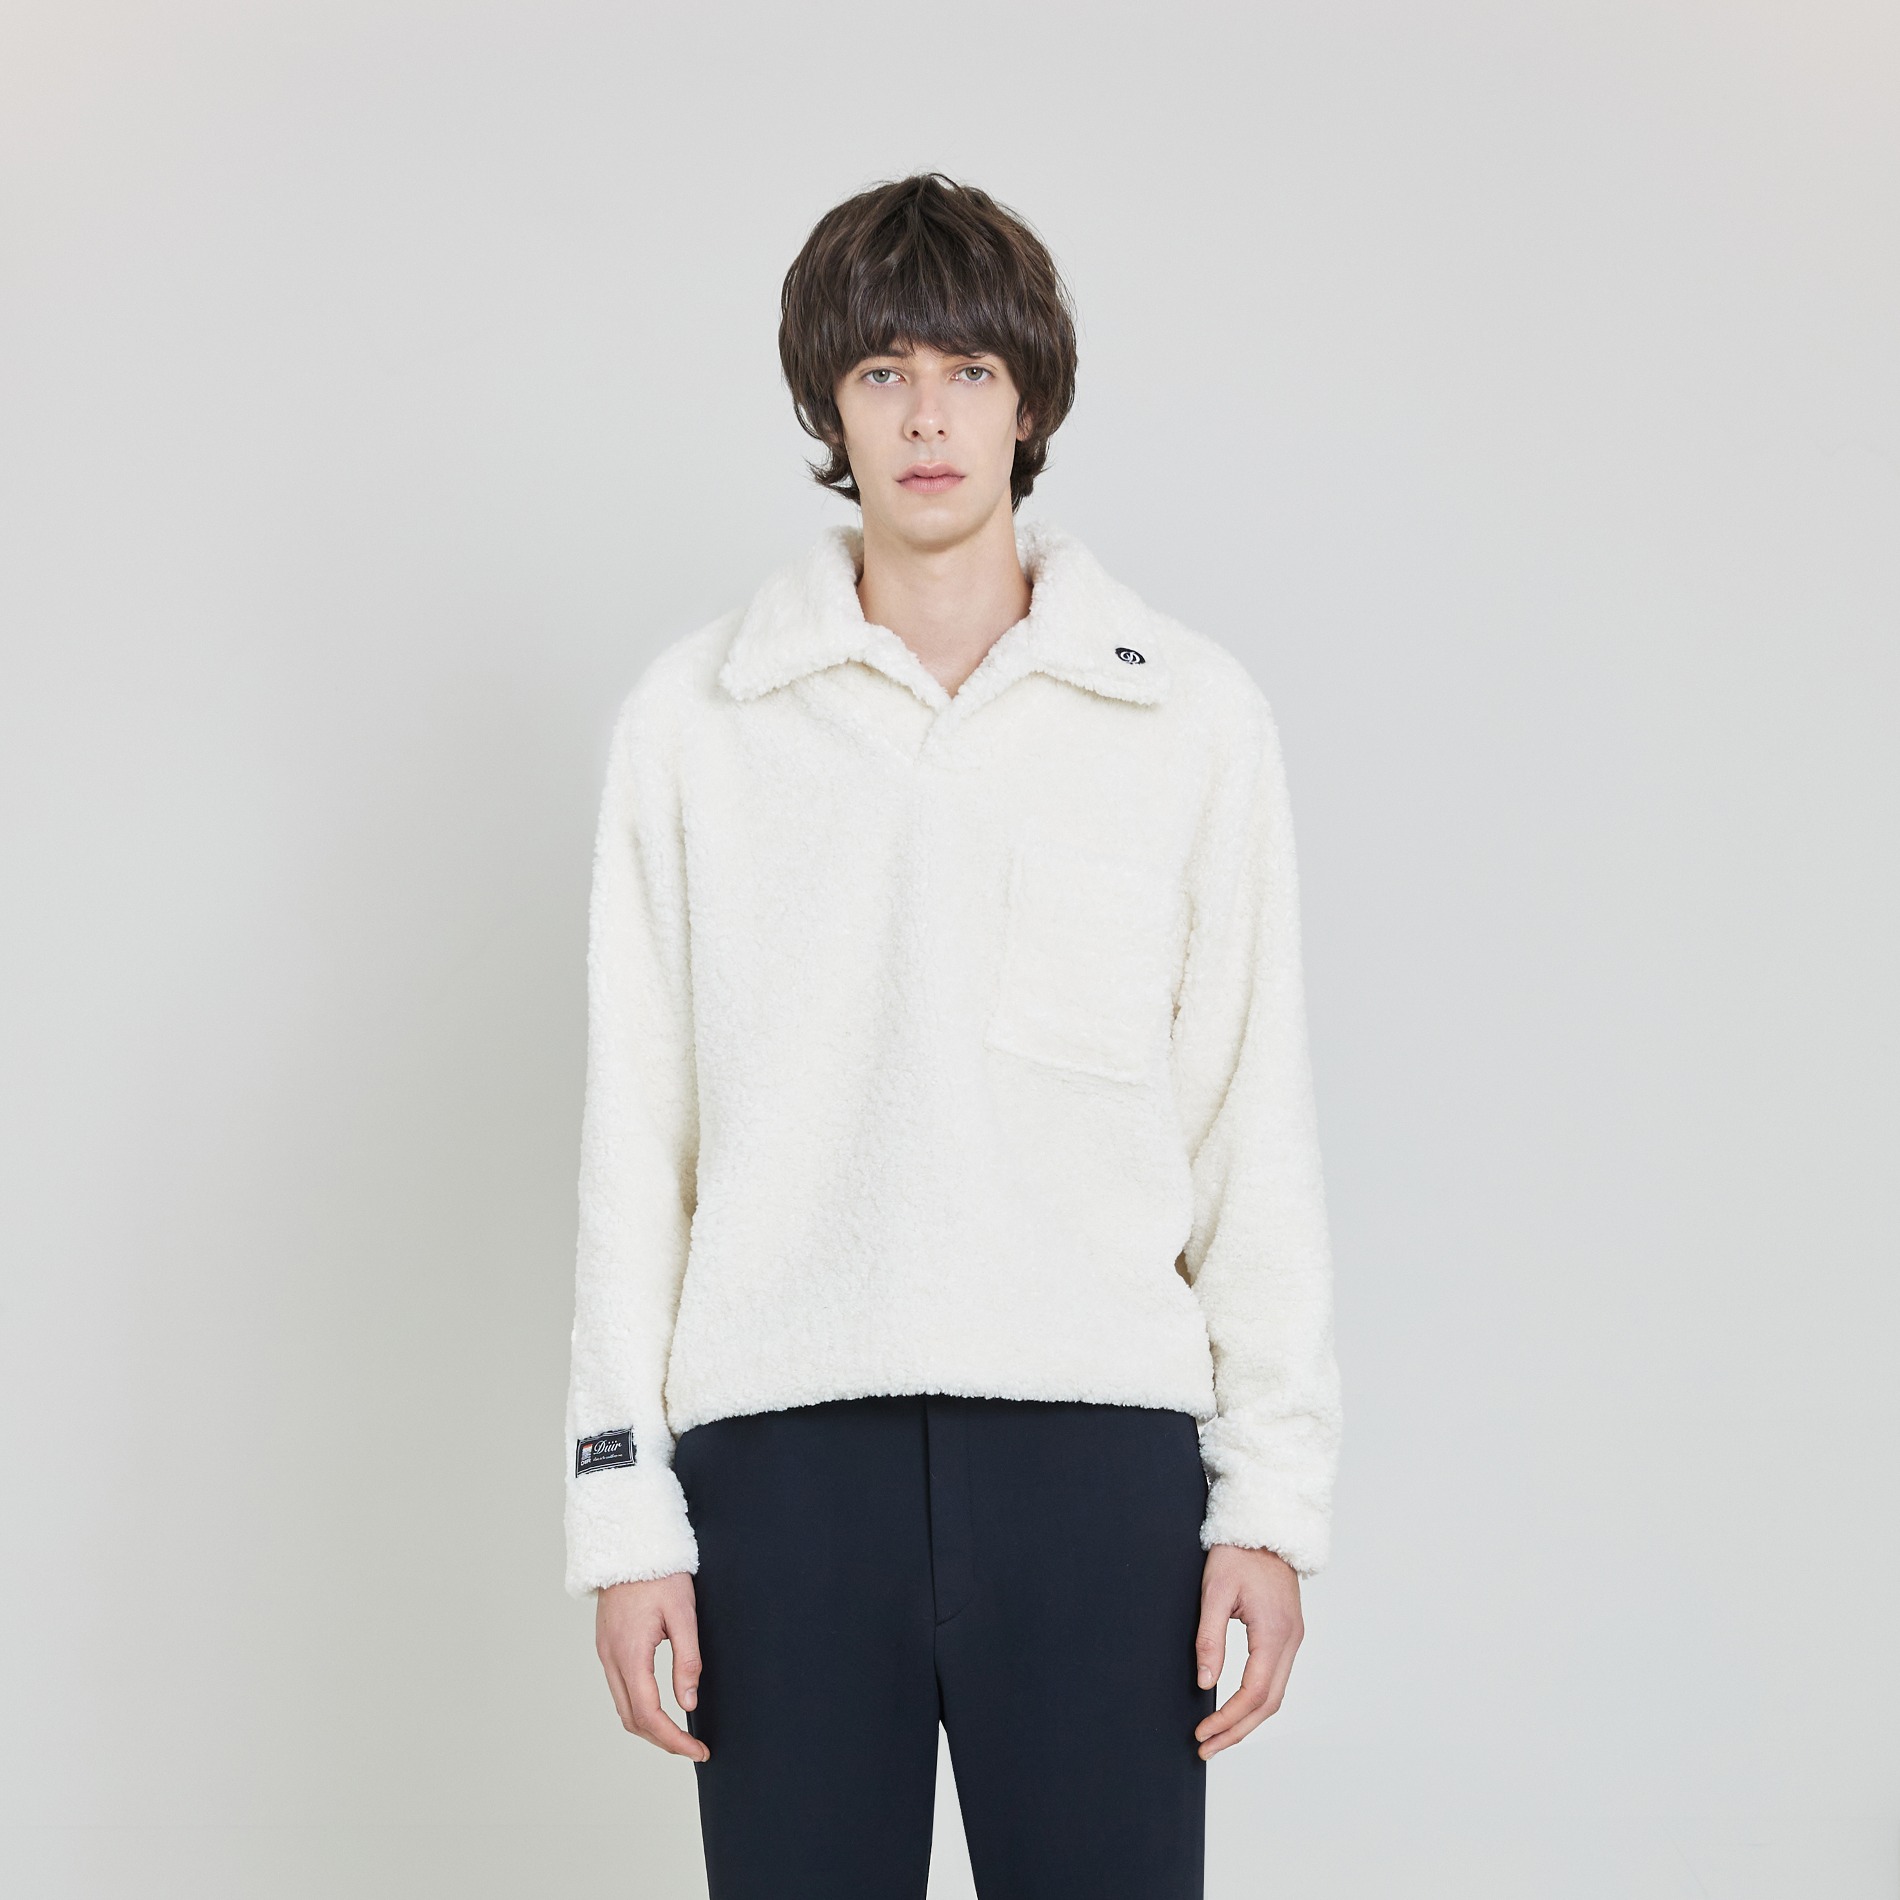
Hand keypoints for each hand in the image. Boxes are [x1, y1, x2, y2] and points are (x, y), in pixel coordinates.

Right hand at [594, 1572, 708, 1760]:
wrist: (627, 1544)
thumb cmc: (659, 1573)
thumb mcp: (683, 1613)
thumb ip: (687, 1660)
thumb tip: (689, 1703)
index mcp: (630, 1654)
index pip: (649, 1715)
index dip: (674, 1739)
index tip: (698, 1750)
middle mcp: (611, 1659)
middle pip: (632, 1719)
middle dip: (662, 1740)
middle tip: (692, 1747)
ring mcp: (605, 1653)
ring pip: (623, 1707)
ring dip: (649, 1726)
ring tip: (679, 1732)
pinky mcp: (606, 1646)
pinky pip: (619, 1688)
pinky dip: (638, 1707)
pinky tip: (659, 1705)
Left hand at [1192, 1543, 1302, 1757]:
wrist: (1264, 1525)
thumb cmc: (1237, 1552)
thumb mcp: (1214, 1590)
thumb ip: (1209, 1638)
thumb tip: (1204, 1683)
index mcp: (1274, 1632)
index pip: (1254, 1693)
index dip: (1228, 1719)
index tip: (1203, 1734)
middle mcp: (1290, 1640)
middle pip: (1269, 1703)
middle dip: (1237, 1730)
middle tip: (1206, 1748)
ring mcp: (1293, 1638)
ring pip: (1275, 1694)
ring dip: (1248, 1719)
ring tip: (1217, 1736)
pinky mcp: (1287, 1634)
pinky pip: (1275, 1678)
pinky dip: (1256, 1700)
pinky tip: (1236, 1708)